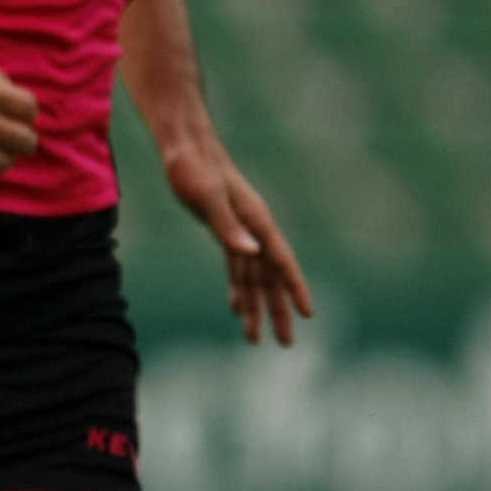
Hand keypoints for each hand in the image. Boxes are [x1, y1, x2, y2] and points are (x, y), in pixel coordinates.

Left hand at [163, 134, 312, 345]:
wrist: (183, 146)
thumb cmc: (193, 167)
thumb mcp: (206, 197)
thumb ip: (227, 226)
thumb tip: (251, 253)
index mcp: (256, 221)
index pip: (281, 262)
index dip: (295, 288)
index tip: (308, 314)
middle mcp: (254, 228)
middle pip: (271, 277)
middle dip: (278, 310)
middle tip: (286, 344)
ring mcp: (241, 229)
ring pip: (254, 276)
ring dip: (256, 307)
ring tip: (255, 339)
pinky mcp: (225, 229)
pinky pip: (237, 266)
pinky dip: (238, 288)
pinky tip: (237, 308)